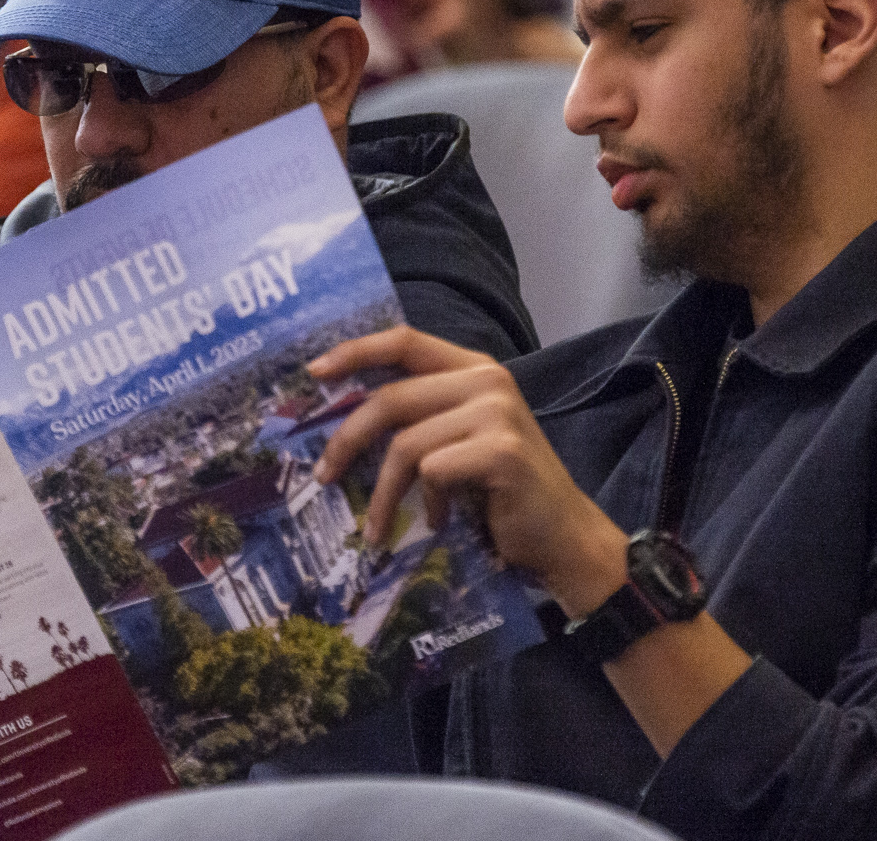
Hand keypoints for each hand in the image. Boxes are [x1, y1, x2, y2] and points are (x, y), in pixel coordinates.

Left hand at [310, 325, 628, 617]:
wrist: (563, 536)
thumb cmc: (502, 491)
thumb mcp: (460, 439)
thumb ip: (420, 416)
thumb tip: (344, 418)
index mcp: (474, 369)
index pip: (405, 340)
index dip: (355, 351)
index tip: (313, 372)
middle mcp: (487, 381)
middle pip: (391, 399)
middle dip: (347, 439)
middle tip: (323, 475)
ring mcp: (497, 414)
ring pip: (406, 445)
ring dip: (382, 494)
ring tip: (376, 527)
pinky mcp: (501, 452)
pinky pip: (432, 472)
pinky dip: (426, 504)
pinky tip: (439, 521)